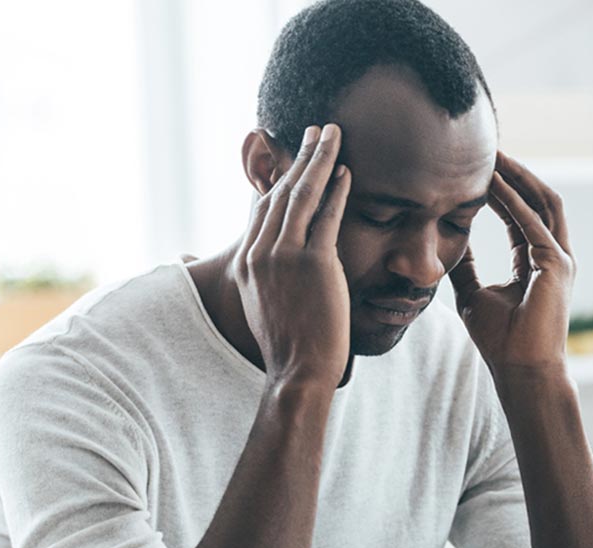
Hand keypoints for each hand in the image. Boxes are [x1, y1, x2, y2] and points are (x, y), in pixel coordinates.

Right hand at [234, 124, 351, 390]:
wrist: (298, 370)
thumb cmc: (287, 342)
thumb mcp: (262, 303)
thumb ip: (264, 273)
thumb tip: (272, 258)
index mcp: (247, 261)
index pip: (264, 207)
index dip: (280, 178)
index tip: (294, 159)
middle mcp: (260, 252)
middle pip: (281, 192)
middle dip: (300, 157)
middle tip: (315, 131)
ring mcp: (284, 256)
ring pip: (302, 196)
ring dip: (318, 160)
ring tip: (332, 135)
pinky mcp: (313, 263)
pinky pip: (326, 216)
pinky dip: (337, 190)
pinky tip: (346, 171)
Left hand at [449, 151, 575, 382]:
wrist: (518, 370)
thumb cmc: (500, 338)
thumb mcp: (472, 292)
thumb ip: (464, 266)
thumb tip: (445, 243)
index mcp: (535, 259)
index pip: (521, 212)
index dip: (501, 189)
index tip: (477, 169)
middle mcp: (553, 253)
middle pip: (537, 198)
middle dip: (514, 172)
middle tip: (488, 149)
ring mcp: (558, 258)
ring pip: (542, 202)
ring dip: (517, 177)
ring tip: (493, 156)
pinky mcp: (556, 265)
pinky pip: (532, 222)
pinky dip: (512, 201)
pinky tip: (491, 184)